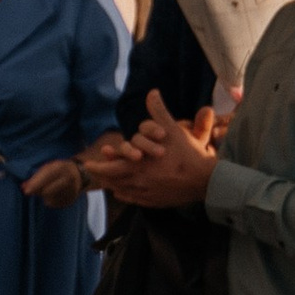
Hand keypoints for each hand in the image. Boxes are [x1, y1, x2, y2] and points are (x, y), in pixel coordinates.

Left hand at [23, 158, 86, 209]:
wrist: (79, 175)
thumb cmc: (57, 170)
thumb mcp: (47, 168)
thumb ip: (35, 177)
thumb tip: (23, 186)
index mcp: (62, 167)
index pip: (46, 176)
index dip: (35, 184)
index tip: (25, 191)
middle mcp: (69, 178)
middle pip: (48, 190)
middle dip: (37, 191)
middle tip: (28, 192)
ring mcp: (72, 190)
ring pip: (50, 199)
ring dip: (43, 196)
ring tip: (45, 189)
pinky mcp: (71, 200)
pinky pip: (54, 204)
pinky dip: (49, 200)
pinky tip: (52, 194)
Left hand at [82, 91, 215, 207]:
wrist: (206, 180)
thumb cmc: (188, 154)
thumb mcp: (172, 130)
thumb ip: (159, 112)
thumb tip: (152, 92)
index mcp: (138, 166)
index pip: (109, 168)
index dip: (97, 166)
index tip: (88, 163)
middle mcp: (139, 182)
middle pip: (112, 182)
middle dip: (102, 175)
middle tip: (95, 171)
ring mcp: (147, 194)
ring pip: (122, 191)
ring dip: (113, 185)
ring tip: (107, 181)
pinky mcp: (156, 202)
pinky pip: (134, 200)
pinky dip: (126, 194)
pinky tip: (123, 191)